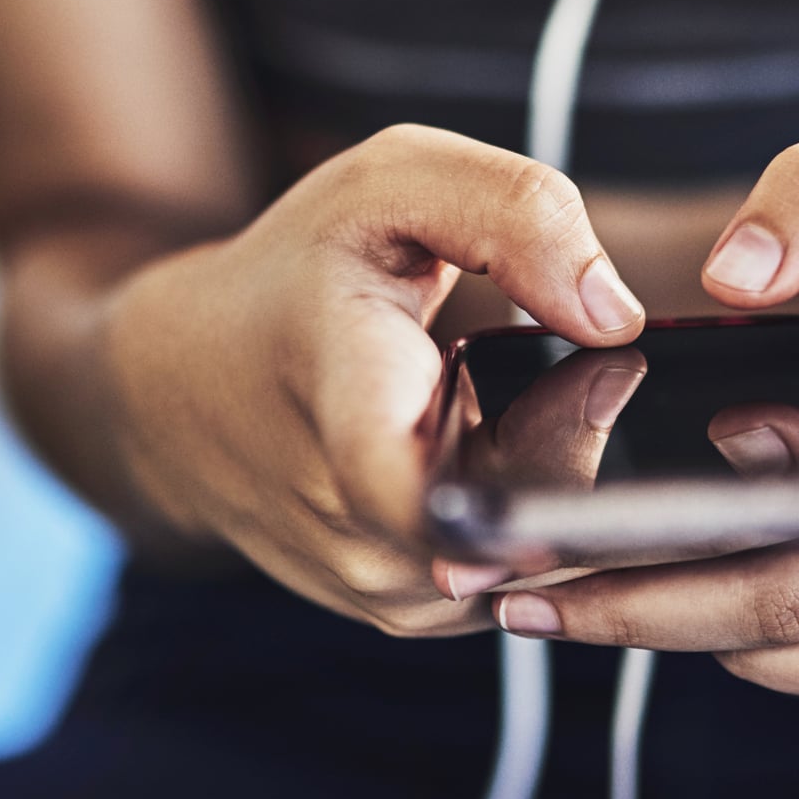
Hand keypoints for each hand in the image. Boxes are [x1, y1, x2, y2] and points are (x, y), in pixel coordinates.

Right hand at [101, 124, 644, 634]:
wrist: (184, 385)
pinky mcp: (411, 612)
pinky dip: (541, 516)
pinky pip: (522, 575)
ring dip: (567, 483)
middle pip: (532, 522)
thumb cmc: (299, 271)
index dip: (519, 501)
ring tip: (517, 401)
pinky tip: (506, 450)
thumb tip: (615, 317)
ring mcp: (384, 587)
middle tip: (586, 365)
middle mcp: (361, 526)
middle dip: (589, 446)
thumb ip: (517, 215)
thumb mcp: (393, 185)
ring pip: (542, 557)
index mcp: (348, 404)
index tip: (594, 424)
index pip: (417, 501)